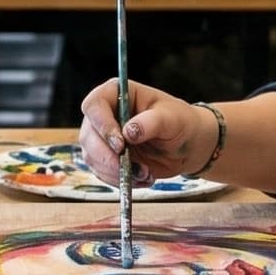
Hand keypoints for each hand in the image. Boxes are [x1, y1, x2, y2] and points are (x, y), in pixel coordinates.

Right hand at [77, 78, 217, 183]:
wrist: (186, 145)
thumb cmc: (180, 122)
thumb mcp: (172, 118)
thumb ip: (152, 122)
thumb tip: (129, 132)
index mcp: (117, 95)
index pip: (94, 105)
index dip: (102, 125)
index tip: (120, 144)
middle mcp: (104, 115)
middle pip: (88, 135)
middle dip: (106, 156)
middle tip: (127, 168)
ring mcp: (103, 138)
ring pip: (92, 157)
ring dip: (116, 171)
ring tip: (144, 173)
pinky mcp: (107, 159)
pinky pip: (103, 173)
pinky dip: (120, 180)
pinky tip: (142, 178)